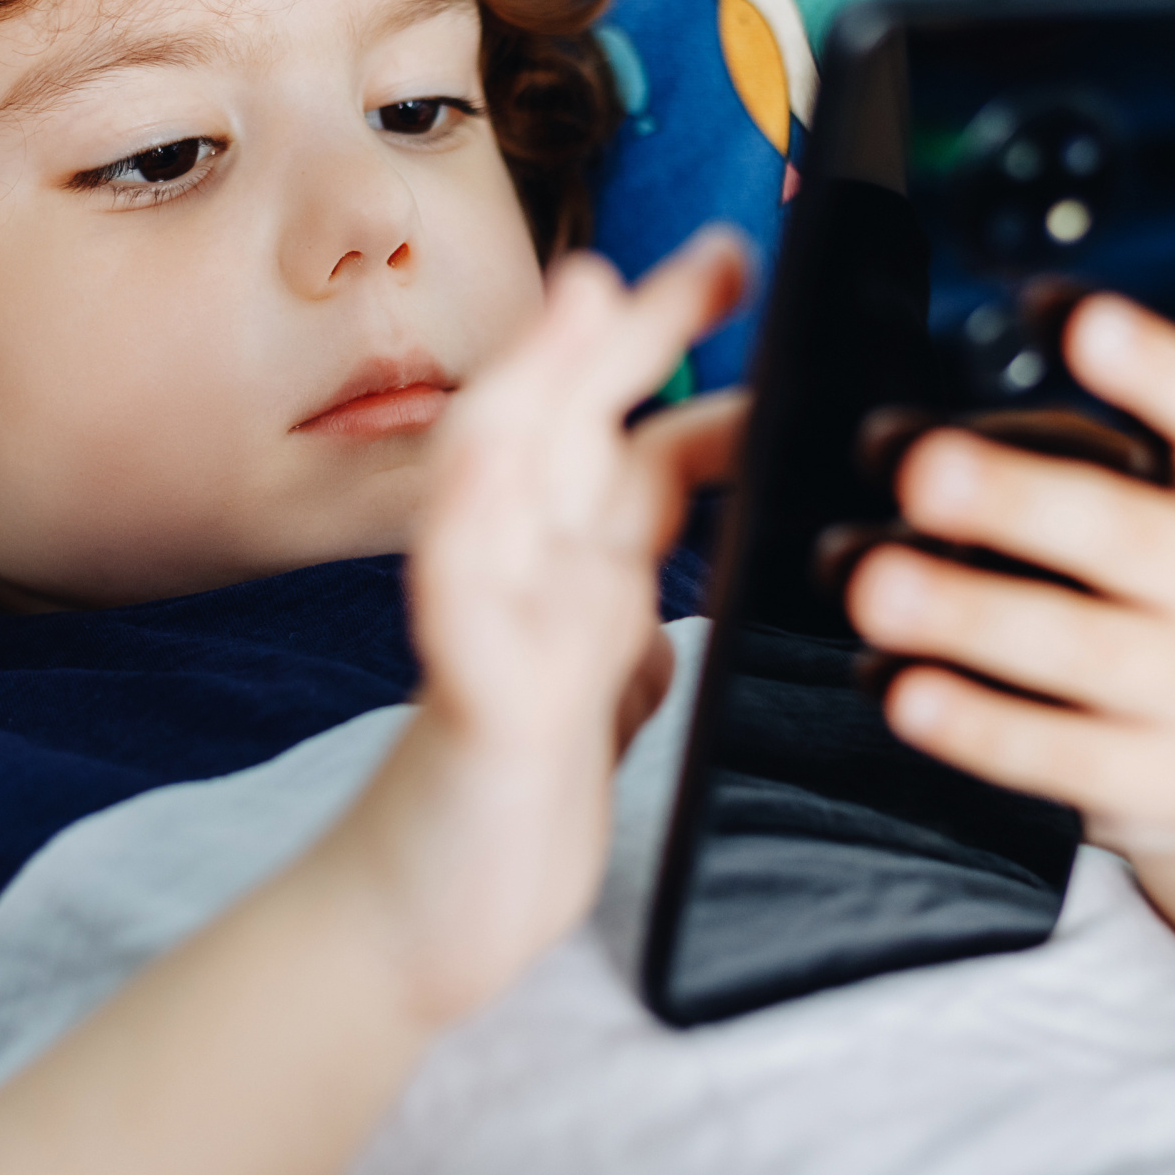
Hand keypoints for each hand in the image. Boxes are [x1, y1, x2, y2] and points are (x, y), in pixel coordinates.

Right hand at [356, 228, 747, 1024]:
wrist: (422, 927)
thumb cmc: (505, 811)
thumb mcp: (597, 710)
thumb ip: (621, 648)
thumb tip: (658, 620)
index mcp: (574, 579)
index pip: (638, 447)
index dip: (692, 368)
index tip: (752, 285)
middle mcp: (528, 580)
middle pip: (571, 421)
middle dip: (634, 328)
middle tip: (720, 247)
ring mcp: (490, 628)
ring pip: (501, 475)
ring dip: (540, 377)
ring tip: (586, 293)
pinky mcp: (473, 697)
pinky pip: (461, 597)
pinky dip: (470, 517)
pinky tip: (487, 457)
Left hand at [847, 294, 1174, 857]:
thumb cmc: (1154, 591)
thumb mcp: (1165, 505)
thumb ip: (1066, 453)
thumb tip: (906, 434)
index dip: (1157, 368)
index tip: (1074, 319)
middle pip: (1128, 535)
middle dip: (1019, 499)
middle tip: (920, 469)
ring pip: (1082, 648)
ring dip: (969, 614)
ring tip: (871, 583)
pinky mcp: (1166, 778)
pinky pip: (1060, 755)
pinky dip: (976, 724)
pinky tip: (899, 690)